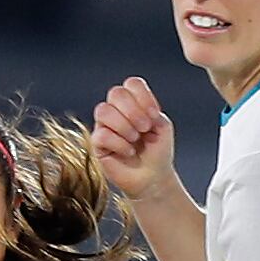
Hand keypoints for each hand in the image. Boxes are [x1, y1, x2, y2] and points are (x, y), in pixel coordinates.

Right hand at [90, 76, 180, 202]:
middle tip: (145, 128)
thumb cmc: (156, 151)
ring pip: (104, 111)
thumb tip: (135, 110)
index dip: (143, 96)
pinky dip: (119, 144)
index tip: (155, 115)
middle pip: (116, 93)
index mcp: (133, 103)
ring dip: (124, 125)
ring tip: (135, 139)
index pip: (131, 84)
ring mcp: (104, 126)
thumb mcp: (162, 126)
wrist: (152, 177)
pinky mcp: (97, 144)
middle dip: (133, 110)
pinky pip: (102, 135)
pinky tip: (129, 152)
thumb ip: (152, 111)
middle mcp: (116, 111)